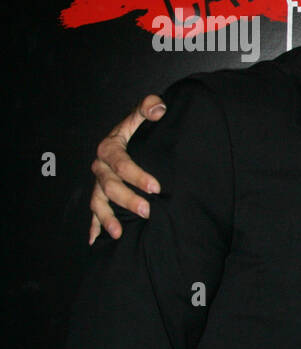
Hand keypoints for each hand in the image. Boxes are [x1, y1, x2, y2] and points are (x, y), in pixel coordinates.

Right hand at [89, 95, 166, 242]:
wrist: (126, 139)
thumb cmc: (138, 129)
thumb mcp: (141, 116)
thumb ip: (149, 108)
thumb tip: (158, 109)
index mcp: (110, 148)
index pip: (121, 163)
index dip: (137, 175)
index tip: (156, 187)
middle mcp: (100, 167)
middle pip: (110, 185)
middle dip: (128, 199)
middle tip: (148, 211)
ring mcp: (98, 183)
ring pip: (99, 202)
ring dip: (108, 218)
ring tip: (120, 233)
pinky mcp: (100, 195)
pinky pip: (94, 212)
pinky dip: (95, 226)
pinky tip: (97, 240)